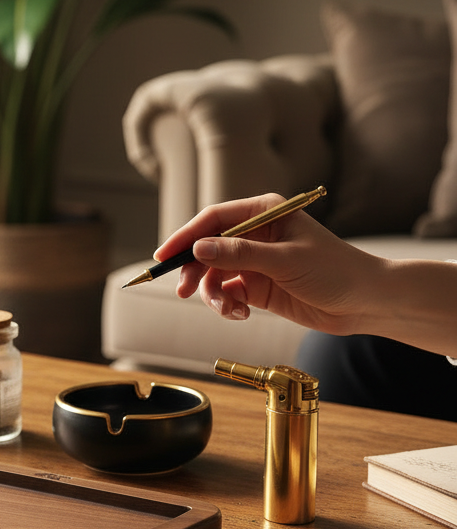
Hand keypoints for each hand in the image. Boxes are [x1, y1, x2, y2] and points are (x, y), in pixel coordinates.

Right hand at [154, 193, 381, 334]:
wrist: (365, 303)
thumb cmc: (336, 271)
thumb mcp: (285, 260)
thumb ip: (240, 254)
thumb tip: (199, 248)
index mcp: (264, 213)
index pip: (214, 220)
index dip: (186, 236)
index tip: (164, 256)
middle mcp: (256, 235)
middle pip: (207, 249)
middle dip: (194, 271)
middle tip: (182, 291)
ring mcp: (255, 262)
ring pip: (214, 276)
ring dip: (214, 295)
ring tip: (229, 311)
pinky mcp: (257, 287)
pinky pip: (227, 294)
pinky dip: (227, 307)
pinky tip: (241, 315)